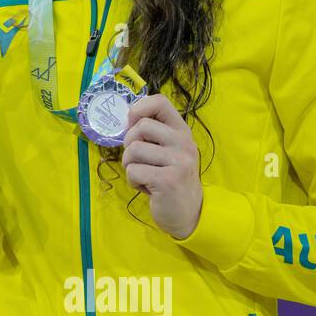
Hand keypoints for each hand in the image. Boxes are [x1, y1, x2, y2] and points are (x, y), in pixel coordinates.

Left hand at [121, 94, 202, 238]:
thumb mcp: (168, 151)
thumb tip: (127, 117)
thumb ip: (153, 134)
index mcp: (182, 131)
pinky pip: (133, 171)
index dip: (139, 108)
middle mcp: (183, 142)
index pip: (160, 102)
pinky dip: (133, 181)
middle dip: (129, 143)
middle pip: (141, 126)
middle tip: (138, 159)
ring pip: (133, 150)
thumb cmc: (170, 178)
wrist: (189, 213)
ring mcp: (178, 161)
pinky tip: (147, 188)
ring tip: (144, 175)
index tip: (132, 124)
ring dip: (130, 165)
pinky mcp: (167, 180)